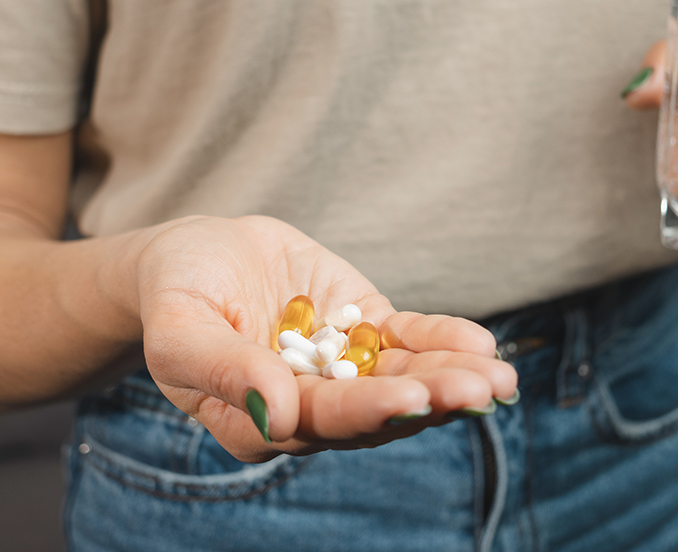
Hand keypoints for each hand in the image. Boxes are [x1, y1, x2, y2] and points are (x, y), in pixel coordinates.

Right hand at [134, 215, 517, 461]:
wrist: (199, 254)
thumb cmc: (177, 294)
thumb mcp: (180, 331)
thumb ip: (224, 372)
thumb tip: (281, 416)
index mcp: (262, 421)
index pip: (322, 424)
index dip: (367, 412)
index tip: (410, 400)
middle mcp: (312, 402)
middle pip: (378, 408)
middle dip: (430, 400)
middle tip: (480, 391)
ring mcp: (343, 363)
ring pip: (403, 376)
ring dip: (451, 376)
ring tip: (499, 377)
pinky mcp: (364, 325)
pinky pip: (407, 338)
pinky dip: (441, 339)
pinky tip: (479, 343)